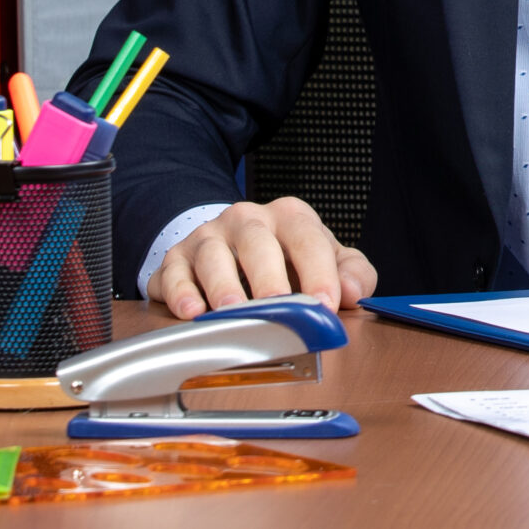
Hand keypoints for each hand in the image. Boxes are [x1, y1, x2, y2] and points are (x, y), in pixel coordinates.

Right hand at [147, 197, 377, 319]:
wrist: (230, 242)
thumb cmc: (286, 257)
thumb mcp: (327, 258)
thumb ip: (353, 272)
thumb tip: (353, 292)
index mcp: (290, 216)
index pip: (308, 239)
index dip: (318, 273)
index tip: (325, 305)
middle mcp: (247, 219)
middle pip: (258, 242)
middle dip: (268, 276)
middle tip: (277, 305)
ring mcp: (209, 236)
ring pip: (213, 256)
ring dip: (223, 285)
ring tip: (232, 311)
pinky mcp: (177, 258)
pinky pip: (175, 273)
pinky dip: (181, 293)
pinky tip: (192, 311)